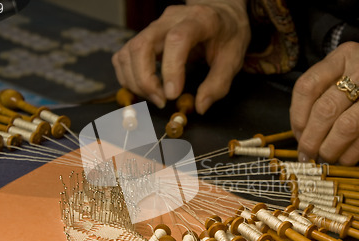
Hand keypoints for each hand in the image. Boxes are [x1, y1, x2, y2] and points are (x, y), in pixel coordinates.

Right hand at [112, 0, 250, 113]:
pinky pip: (124, 55)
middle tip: (161, 101)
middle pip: (143, 45)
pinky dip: (128, 76)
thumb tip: (199, 107)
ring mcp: (155, 26)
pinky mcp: (145, 36)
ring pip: (129, 51)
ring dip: (135, 81)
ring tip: (155, 97)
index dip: (171, 69)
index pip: (177, 40)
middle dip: (145, 80)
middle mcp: (171, 19)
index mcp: (199, 20)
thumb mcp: (233, 59)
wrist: (220, 15)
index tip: (172, 95)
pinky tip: (144, 89)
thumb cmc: (227, 36)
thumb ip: (218, 84)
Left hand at [290, 42, 358, 164]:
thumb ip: (329, 89)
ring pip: (344, 127)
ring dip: (329, 149)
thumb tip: (301, 128)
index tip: (297, 133)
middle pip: (324, 109)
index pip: (307, 86)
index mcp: (346, 55)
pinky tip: (345, 160)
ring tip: (324, 159)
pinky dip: (350, 155)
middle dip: (310, 138)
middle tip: (306, 153)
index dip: (297, 115)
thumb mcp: (356, 71)